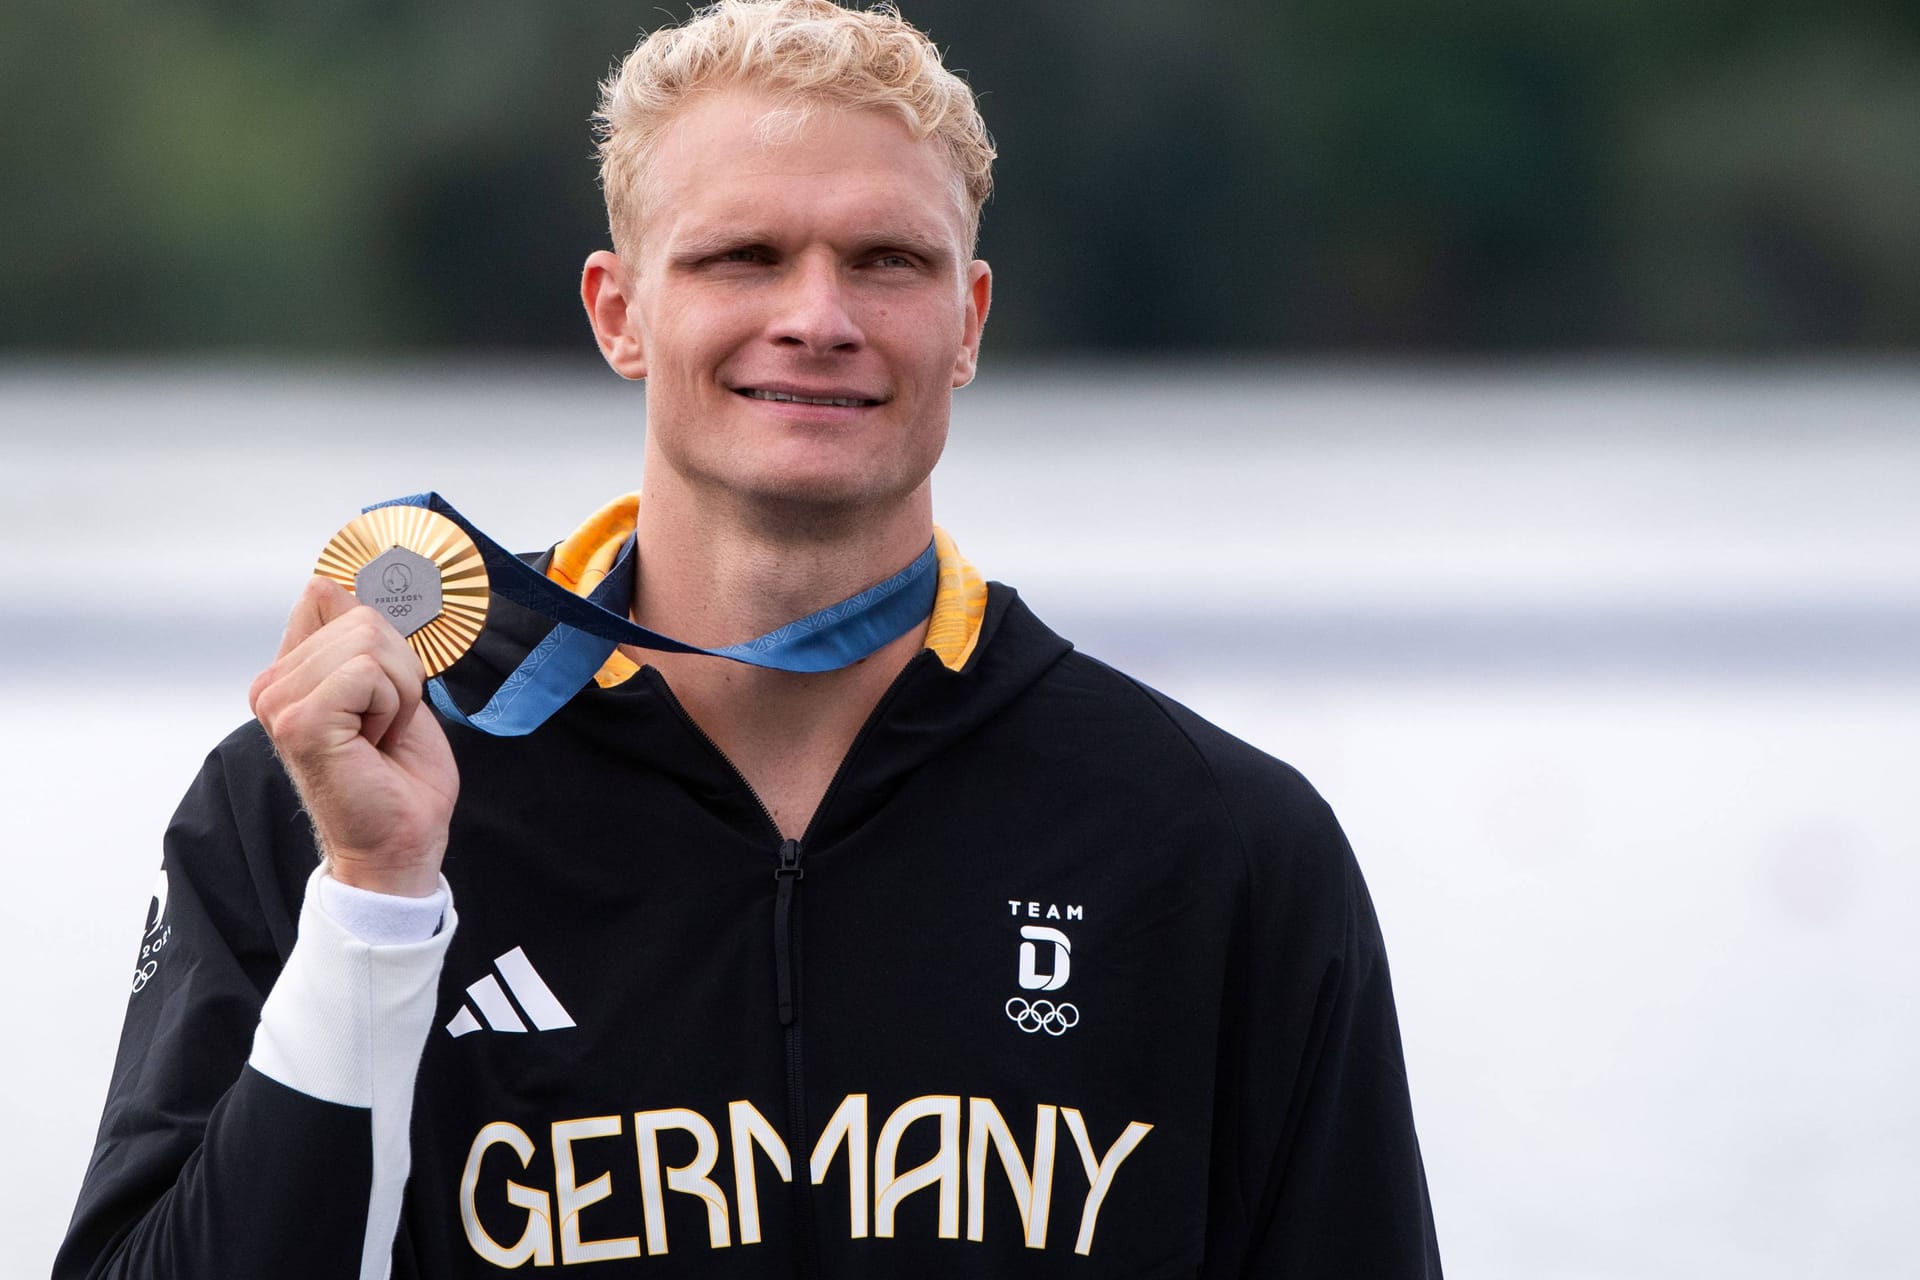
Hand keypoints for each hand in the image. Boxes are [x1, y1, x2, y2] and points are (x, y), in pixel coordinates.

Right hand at [249, 577, 457, 896]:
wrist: (400, 840)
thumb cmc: (397, 774)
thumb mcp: (388, 687)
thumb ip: (359, 637)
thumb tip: (334, 581)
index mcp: (289, 672)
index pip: (326, 595)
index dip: (378, 634)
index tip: (382, 690)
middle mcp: (273, 685)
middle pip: (362, 617)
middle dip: (400, 672)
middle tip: (385, 724)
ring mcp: (279, 702)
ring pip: (369, 642)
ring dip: (399, 692)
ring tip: (380, 734)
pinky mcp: (300, 721)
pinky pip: (368, 672)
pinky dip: (393, 707)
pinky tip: (375, 744)